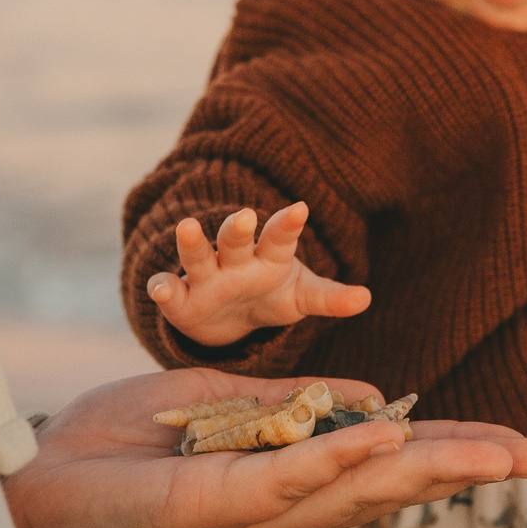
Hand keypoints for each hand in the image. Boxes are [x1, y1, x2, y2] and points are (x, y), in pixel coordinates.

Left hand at [4, 371, 526, 527]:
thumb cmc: (111, 452)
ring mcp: (253, 509)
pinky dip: (342, 453)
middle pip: (394, 484)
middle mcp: (281, 505)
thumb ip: (286, 404)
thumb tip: (371, 399)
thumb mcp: (211, 409)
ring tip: (498, 454)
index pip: (383, 464)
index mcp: (284, 481)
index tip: (513, 445)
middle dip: (468, 469)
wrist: (31, 491)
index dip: (450, 451)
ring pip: (360, 485)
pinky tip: (393, 435)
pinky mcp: (216, 502)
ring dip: (432, 465)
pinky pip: (290, 474)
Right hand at [147, 203, 371, 345]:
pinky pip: (168, 291)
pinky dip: (162, 288)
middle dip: (238, 228)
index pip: (280, 237)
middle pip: (235, 239)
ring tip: (187, 226)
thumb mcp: (302, 298)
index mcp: (268, 257)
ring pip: (197, 255)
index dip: (288, 224)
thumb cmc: (271, 295)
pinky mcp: (181, 300)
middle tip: (245, 216)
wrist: (230, 318)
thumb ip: (330, 297)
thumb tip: (366, 298)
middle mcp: (234, 260)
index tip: (300, 209)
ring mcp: (205, 276)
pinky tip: (160, 288)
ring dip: (192, 242)